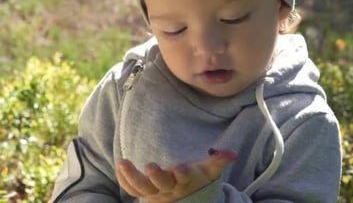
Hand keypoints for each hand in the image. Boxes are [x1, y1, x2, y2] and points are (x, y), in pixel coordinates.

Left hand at [116, 149, 237, 202]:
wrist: (184, 199)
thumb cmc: (196, 179)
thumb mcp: (208, 171)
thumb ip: (219, 161)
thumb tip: (233, 154)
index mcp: (185, 181)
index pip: (184, 178)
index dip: (182, 173)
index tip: (180, 167)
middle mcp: (169, 188)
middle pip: (161, 185)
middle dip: (156, 176)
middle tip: (150, 166)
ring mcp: (155, 192)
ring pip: (141, 189)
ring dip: (131, 176)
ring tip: (123, 162)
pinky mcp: (144, 193)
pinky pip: (132, 190)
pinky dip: (124, 180)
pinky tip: (119, 166)